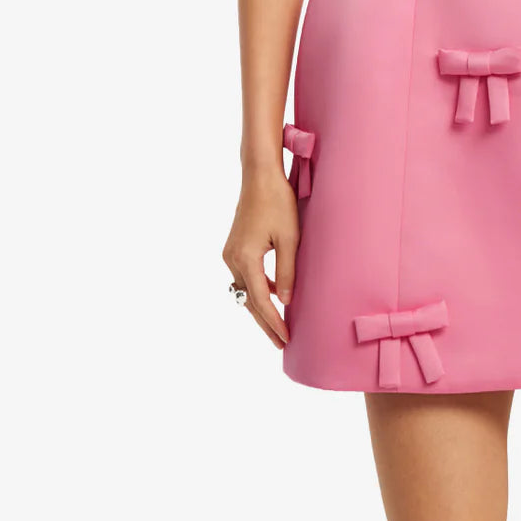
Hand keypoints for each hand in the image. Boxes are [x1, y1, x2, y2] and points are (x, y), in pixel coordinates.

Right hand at [222, 167, 300, 349]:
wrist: (260, 176)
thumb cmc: (278, 202)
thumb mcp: (290, 238)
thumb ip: (287, 271)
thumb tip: (285, 301)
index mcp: (245, 258)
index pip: (260, 300)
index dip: (273, 322)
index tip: (285, 339)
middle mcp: (232, 259)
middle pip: (248, 300)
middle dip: (265, 323)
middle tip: (280, 343)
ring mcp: (230, 253)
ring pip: (244, 290)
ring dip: (260, 307)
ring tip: (277, 326)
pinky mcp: (234, 247)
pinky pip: (244, 276)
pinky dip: (257, 289)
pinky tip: (274, 294)